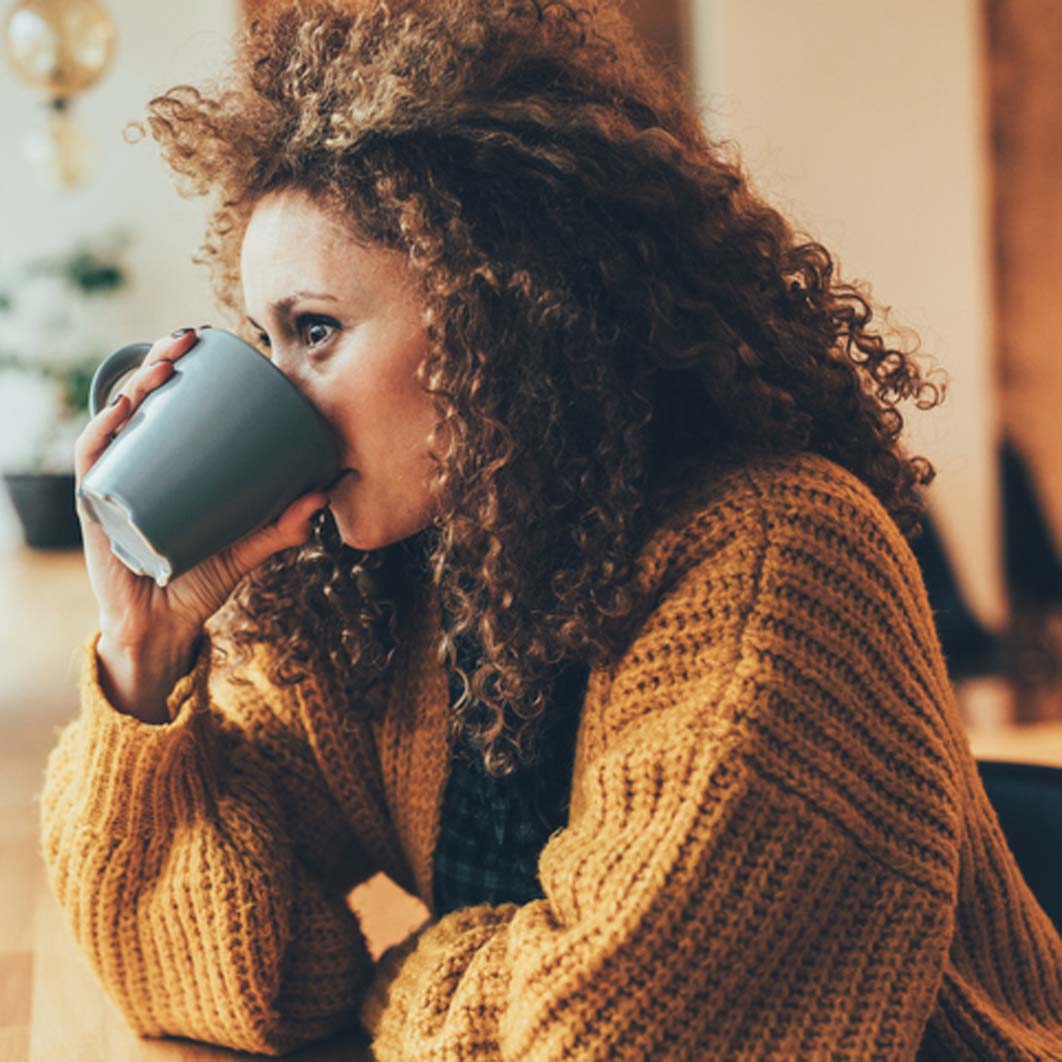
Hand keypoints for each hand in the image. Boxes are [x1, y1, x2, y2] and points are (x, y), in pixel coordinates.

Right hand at [75, 327, 329, 653]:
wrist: (164, 628)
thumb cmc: (202, 580)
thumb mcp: (250, 547)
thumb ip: (286, 525)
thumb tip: (328, 490)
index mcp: (168, 465)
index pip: (169, 404)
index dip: (180, 366)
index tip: (207, 340)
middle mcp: (137, 466)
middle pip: (142, 401)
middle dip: (160, 361)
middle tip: (188, 339)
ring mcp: (114, 484)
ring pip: (116, 421)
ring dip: (135, 385)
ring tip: (164, 365)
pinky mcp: (97, 510)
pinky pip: (93, 463)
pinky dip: (103, 433)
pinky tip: (122, 411)